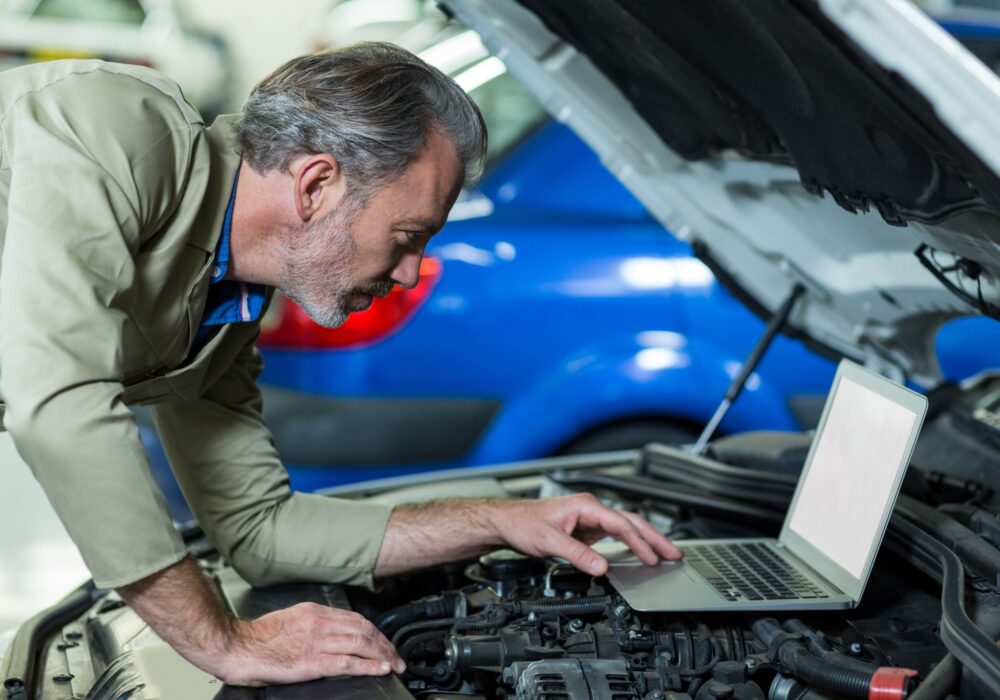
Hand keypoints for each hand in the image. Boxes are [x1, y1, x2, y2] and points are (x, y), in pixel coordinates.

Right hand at [220, 603, 405, 685]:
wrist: (234, 645)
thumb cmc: (257, 638)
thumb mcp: (290, 619)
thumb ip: (312, 624)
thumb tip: (331, 633)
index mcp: (314, 611)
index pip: (355, 619)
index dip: (376, 631)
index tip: (385, 642)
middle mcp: (319, 623)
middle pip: (364, 630)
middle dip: (385, 644)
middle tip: (397, 656)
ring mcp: (316, 642)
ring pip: (361, 643)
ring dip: (382, 655)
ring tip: (394, 664)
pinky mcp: (311, 662)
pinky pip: (347, 663)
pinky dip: (368, 665)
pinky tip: (380, 669)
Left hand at [491, 493, 682, 575]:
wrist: (508, 522)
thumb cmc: (523, 524)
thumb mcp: (549, 542)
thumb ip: (577, 555)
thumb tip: (601, 567)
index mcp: (586, 506)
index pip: (621, 523)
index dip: (638, 542)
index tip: (651, 558)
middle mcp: (592, 510)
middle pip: (631, 522)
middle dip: (654, 538)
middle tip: (674, 554)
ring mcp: (591, 520)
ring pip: (626, 528)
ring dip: (646, 541)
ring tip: (666, 554)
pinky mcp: (588, 530)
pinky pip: (616, 536)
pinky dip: (632, 545)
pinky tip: (641, 554)